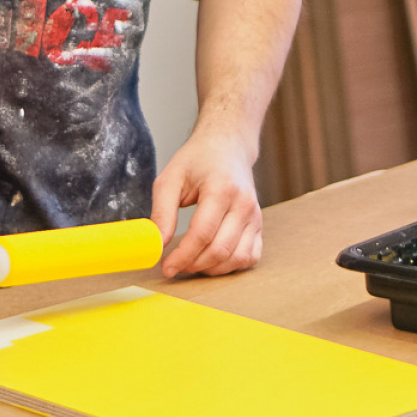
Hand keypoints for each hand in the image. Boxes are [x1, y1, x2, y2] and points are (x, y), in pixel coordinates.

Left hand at [151, 127, 262, 276]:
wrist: (228, 147)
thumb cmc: (198, 159)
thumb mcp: (170, 179)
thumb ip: (162, 212)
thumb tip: (157, 244)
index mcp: (221, 189)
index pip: (202, 234)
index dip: (183, 256)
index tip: (166, 267)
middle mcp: (243, 204)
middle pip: (220, 250)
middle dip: (193, 265)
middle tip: (175, 265)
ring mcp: (254, 216)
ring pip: (237, 258)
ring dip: (211, 269)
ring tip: (191, 263)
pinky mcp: (259, 225)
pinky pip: (250, 257)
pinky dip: (231, 266)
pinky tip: (213, 260)